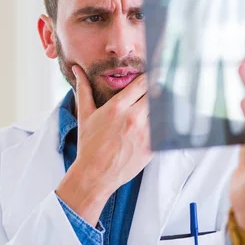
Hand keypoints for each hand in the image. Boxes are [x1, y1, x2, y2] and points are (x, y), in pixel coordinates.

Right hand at [56, 66, 153, 225]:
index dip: (150, 76)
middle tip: (165, 84)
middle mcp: (133, 118)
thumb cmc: (89, 145)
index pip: (142, 83)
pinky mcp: (152, 147)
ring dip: (164, 105)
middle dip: (159, 88)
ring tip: (168, 101)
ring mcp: (144, 133)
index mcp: (117, 107)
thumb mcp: (85, 115)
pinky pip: (164, 129)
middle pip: (155, 94)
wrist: (95, 175)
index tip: (155, 73)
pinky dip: (166, 123)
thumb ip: (83, 89)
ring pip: (162, 111)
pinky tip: (166, 120)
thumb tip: (77, 70)